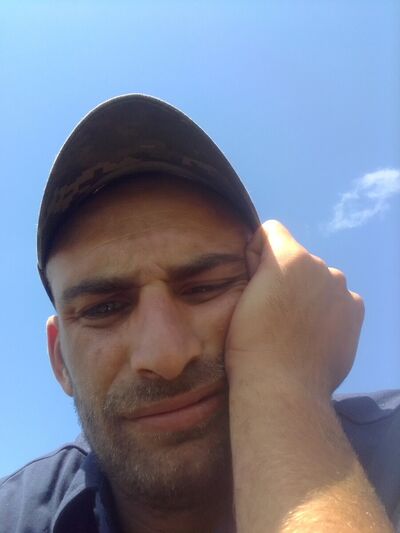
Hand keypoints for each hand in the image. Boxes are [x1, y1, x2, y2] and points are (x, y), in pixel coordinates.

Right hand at [225, 220, 363, 398]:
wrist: (281, 386)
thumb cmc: (250, 342)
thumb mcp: (241, 295)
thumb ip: (257, 266)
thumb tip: (263, 258)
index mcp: (290, 256)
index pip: (271, 232)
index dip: (257, 254)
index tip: (254, 281)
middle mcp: (321, 265)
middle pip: (297, 259)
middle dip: (286, 276)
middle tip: (273, 311)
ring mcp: (341, 289)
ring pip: (318, 279)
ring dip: (308, 292)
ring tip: (294, 326)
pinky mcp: (355, 311)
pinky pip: (336, 299)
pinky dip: (327, 310)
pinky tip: (313, 333)